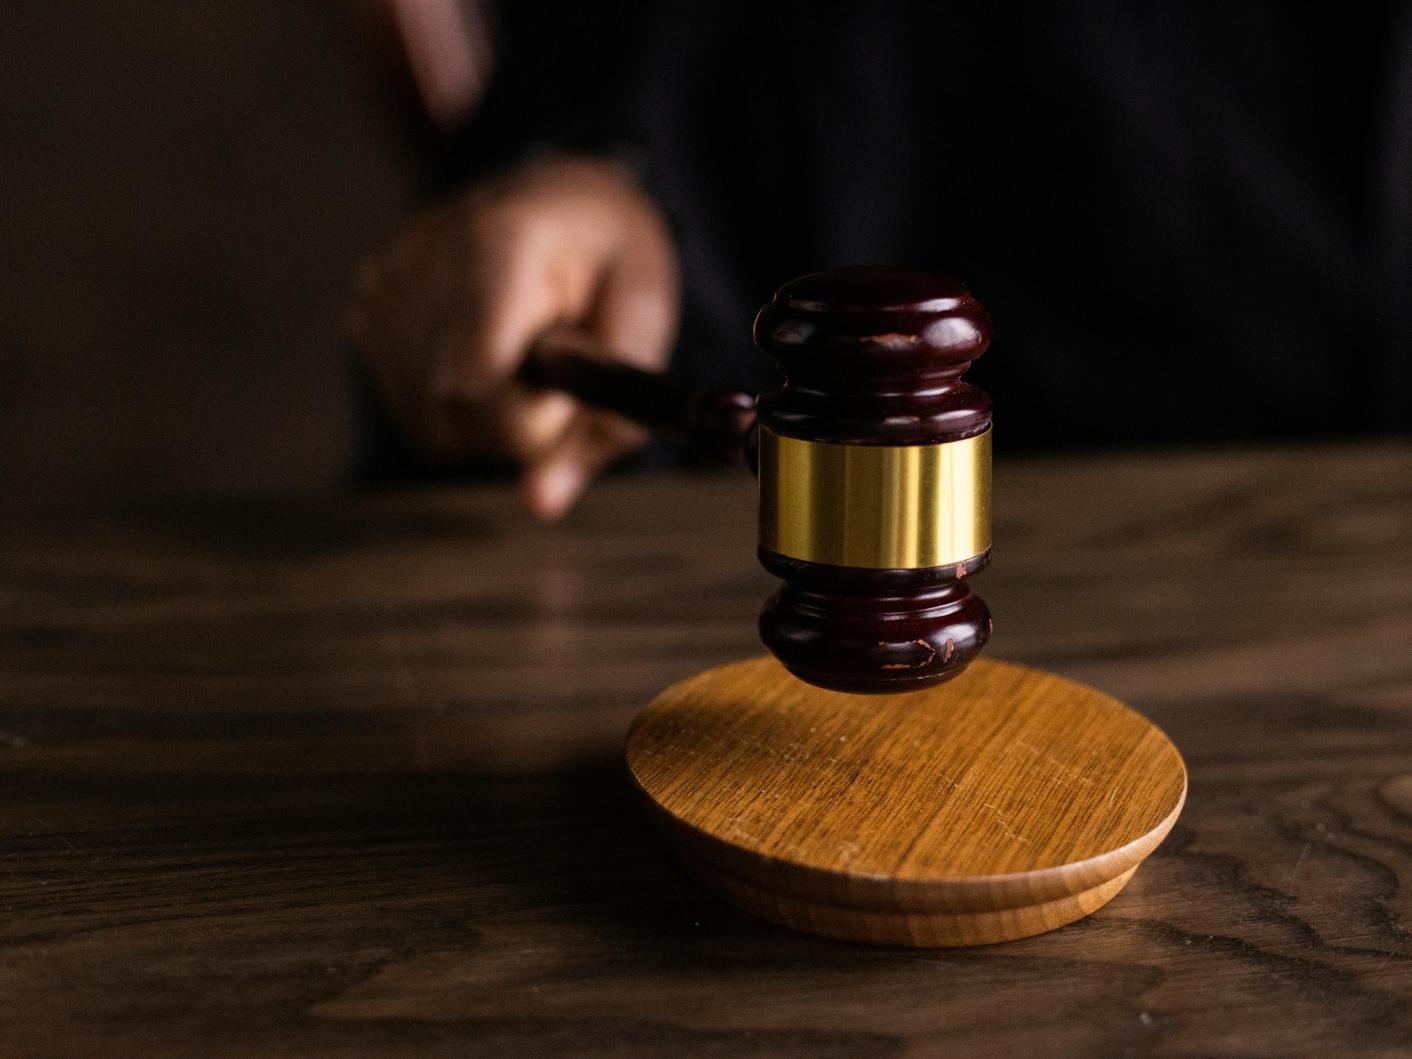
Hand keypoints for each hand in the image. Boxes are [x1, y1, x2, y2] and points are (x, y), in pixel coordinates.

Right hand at [345, 153, 679, 518]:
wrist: (560, 193)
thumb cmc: (610, 257)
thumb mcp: (644, 320)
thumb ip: (606, 416)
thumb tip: (541, 504)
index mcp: (500, 242)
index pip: (477, 382)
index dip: (528, 419)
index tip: (565, 391)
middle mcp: (422, 258)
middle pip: (451, 412)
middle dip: (517, 422)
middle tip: (555, 372)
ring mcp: (383, 284)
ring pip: (428, 423)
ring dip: (488, 420)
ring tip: (522, 356)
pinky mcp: (363, 308)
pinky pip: (411, 408)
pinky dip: (457, 406)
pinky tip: (485, 356)